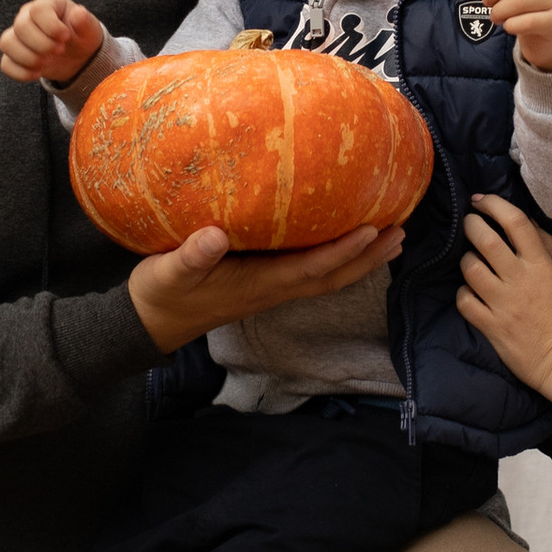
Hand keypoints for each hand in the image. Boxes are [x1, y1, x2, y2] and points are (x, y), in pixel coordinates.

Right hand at [0, 0, 108, 90]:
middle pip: (20, 26)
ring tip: (48, 62)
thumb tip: (79, 13)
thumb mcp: (89, 29)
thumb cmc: (82, 37)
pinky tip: (37, 73)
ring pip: (7, 43)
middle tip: (59, 51)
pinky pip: (5, 64)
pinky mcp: (13, 55)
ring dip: (29, 58)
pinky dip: (21, 72)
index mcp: (48, 3)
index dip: (51, 27)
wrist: (79, 57)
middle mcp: (28, 15)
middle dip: (42, 44)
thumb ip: (84, 21)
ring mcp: (17, 35)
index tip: (66, 37)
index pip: (37, 10)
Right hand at [129, 219, 401, 353]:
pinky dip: (336, 258)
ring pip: (326, 277)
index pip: (311, 269)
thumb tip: (214, 235)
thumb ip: (190, 255)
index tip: (371, 229)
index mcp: (258, 285)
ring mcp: (271, 289)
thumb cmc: (161, 293)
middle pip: (333, 277)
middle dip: (368, 257)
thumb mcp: (168, 272)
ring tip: (390, 237)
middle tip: (401, 232)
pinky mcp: (264, 284)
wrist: (150, 321)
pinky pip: (311, 272)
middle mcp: (273, 289)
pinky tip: (344, 241)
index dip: (343, 251)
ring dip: (360, 260)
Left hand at [457, 194, 551, 410]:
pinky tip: (471, 292)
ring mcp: (504, 304)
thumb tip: (525, 222)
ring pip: (471, 268)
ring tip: (471, 260)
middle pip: (486, 240)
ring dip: (466, 259)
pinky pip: (465, 301)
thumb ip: (547, 247)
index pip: (516, 223)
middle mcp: (521, 281)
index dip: (495, 205)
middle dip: (472, 225)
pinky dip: (464, 292)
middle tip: (470, 224)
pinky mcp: (491, 326)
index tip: (481, 200)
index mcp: (542, 265)